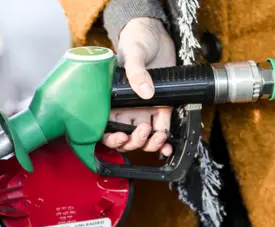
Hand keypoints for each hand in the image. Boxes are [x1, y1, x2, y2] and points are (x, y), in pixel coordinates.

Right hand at [102, 17, 175, 155]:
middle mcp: (128, 107)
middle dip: (133, 141)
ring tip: (159, 137)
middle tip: (143, 131)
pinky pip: (161, 128)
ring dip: (150, 143)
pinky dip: (165, 140)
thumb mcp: (133, 53)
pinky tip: (168, 145)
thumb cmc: (136, 39)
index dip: (111, 138)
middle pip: (126, 136)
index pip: (106, 126)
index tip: (121, 136)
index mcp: (113, 98)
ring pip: (143, 137)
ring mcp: (145, 108)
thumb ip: (136, 71)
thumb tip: (145, 92)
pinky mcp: (162, 106)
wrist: (155, 32)